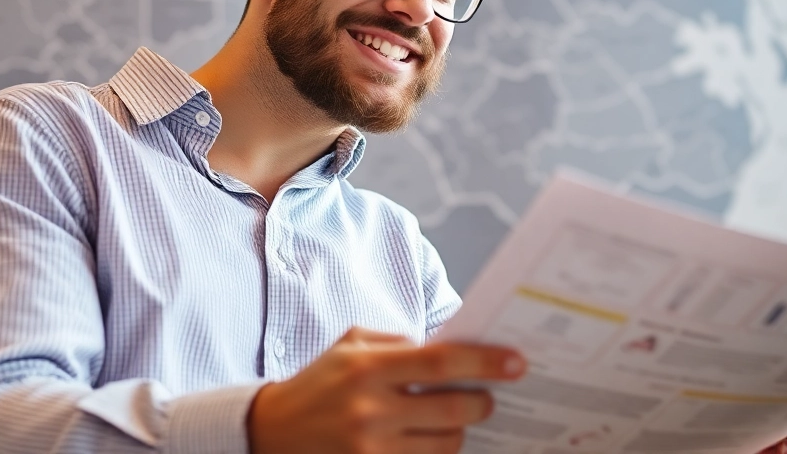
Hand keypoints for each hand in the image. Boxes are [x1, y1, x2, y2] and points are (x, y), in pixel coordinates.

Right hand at [247, 326, 526, 453]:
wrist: (269, 431)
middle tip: (487, 397)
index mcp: (367, 368)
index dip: (485, 363)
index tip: (517, 363)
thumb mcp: (351, 347)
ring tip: (452, 420)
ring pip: (445, 446)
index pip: (440, 363)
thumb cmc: (319, 382)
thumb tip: (454, 349)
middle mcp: (370, 410)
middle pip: (452, 411)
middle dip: (481, 403)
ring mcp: (370, 449)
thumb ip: (399, 345)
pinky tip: (429, 439)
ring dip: (460, 433)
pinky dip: (436, 453)